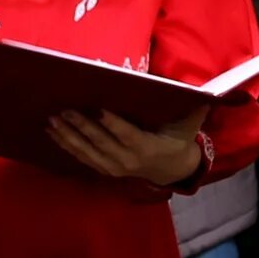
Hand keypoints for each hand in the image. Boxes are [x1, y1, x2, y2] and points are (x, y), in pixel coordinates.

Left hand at [48, 106, 206, 186]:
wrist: (172, 170)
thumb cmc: (179, 139)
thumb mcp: (189, 125)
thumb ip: (195, 106)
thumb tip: (206, 88)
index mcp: (147, 148)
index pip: (127, 135)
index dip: (112, 124)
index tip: (98, 109)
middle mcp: (127, 160)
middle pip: (101, 142)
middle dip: (80, 125)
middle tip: (64, 109)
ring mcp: (114, 167)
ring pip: (87, 151)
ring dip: (68, 135)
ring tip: (52, 119)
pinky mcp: (104, 169)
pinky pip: (82, 158)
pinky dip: (66, 145)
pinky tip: (52, 132)